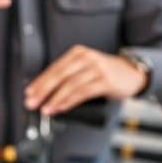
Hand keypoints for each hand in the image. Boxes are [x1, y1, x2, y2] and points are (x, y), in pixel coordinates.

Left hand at [24, 46, 147, 115]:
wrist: (132, 73)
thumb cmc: (105, 73)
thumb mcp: (85, 68)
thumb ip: (68, 77)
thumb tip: (44, 93)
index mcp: (77, 53)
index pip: (54, 68)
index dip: (40, 81)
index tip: (29, 93)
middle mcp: (86, 58)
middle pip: (59, 75)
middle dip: (43, 90)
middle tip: (32, 102)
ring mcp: (96, 68)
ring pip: (70, 84)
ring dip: (55, 99)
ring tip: (45, 109)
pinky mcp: (105, 80)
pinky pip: (83, 92)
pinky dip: (70, 101)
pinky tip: (61, 107)